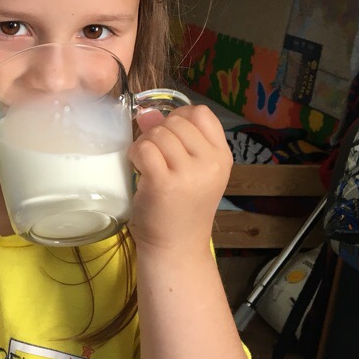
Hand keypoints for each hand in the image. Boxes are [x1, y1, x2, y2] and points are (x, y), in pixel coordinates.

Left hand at [128, 105, 231, 252]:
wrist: (177, 247)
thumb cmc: (182, 209)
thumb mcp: (192, 171)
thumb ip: (175, 139)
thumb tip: (147, 112)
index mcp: (222, 156)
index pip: (202, 113)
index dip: (179, 116)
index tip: (170, 136)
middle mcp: (210, 162)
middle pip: (176, 121)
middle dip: (158, 132)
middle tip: (156, 157)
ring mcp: (188, 173)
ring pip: (158, 133)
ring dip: (144, 144)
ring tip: (146, 165)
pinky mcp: (163, 183)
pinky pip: (144, 149)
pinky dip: (135, 154)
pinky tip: (139, 169)